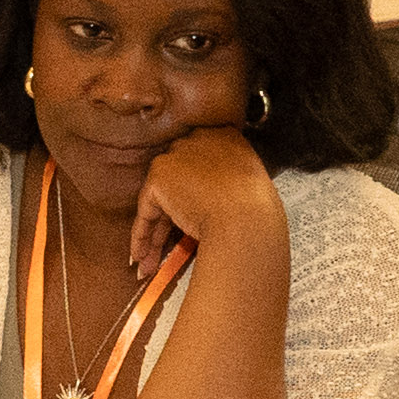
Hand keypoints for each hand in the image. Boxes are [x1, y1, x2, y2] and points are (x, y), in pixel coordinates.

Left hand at [129, 127, 289, 280]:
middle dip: (169, 216)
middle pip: (176, 181)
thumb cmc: (256, 211)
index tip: (188, 217)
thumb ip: (229, 181)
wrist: (247, 219)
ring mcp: (176, 156)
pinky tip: (142, 257)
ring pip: (160, 200)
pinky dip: (142, 237)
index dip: (191, 194)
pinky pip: (146, 212)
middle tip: (166, 246)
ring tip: (152, 261)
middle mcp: (198, 139)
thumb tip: (210, 201)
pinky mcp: (159, 176)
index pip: (199, 163)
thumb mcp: (249, 184)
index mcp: (225, 137)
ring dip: (155, 234)